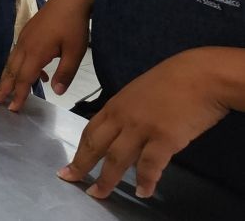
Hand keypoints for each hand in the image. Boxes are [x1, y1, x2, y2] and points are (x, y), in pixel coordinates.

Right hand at [0, 0, 91, 111]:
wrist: (69, 0)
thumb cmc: (74, 26)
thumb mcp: (76, 52)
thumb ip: (65, 73)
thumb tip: (57, 92)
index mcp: (36, 52)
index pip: (24, 79)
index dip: (19, 95)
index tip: (13, 109)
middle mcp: (25, 46)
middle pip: (11, 71)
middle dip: (3, 87)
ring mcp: (24, 39)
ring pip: (11, 62)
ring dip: (6, 77)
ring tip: (0, 90)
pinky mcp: (26, 33)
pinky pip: (16, 54)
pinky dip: (16, 67)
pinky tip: (31, 73)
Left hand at [58, 48, 231, 198]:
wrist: (201, 74)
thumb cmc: (173, 80)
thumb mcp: (138, 92)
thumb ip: (127, 112)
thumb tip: (122, 131)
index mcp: (115, 106)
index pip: (90, 132)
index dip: (78, 150)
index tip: (69, 165)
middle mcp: (123, 118)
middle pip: (95, 146)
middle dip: (81, 166)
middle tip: (72, 180)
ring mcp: (142, 128)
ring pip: (116, 159)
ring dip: (107, 180)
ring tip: (100, 194)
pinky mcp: (164, 138)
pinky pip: (149, 165)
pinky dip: (145, 180)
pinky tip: (143, 191)